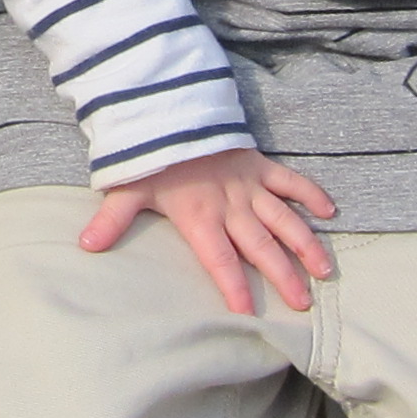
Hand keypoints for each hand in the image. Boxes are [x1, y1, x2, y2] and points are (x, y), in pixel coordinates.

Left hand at [81, 147, 337, 313]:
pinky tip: (330, 213)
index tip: (247, 311)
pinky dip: (311, 194)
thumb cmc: (150, 154)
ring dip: (305, 244)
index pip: (218, 258)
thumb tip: (86, 246)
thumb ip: (112, 219)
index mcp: (199, 216)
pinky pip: (291, 181)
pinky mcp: (259, 164)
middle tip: (302, 304)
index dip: (232, 285)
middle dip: (282, 276)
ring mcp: (249, 185)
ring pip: (283, 219)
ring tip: (325, 271)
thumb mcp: (126, 187)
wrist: (171, 106)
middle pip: (260, 246)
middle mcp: (230, 205)